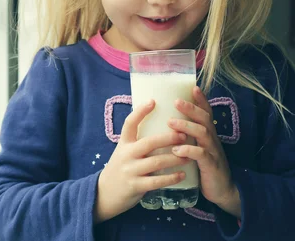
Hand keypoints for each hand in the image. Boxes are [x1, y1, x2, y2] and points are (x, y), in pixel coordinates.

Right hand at [94, 100, 189, 222]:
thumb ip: (137, 143)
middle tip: (184, 134)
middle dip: (168, 138)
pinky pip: (157, 181)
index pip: (129, 123)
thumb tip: (159, 126)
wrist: (105, 193)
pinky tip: (182, 175)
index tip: (153, 101)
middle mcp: (126, 154)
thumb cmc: (120, 168)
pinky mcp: (136, 186)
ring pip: (157, 162)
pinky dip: (171, 178)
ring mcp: (130, 170)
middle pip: (149, 142)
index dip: (140, 112)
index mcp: (123, 143)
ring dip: (175, 158)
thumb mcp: (124, 152)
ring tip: (189, 155)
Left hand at [168, 86, 240, 217]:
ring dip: (186, 126)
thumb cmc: (205, 166)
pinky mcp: (211, 166)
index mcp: (208, 134)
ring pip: (203, 133)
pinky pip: (201, 155)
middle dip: (191, 108)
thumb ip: (188, 136)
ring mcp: (213, 151)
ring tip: (170, 122)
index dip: (201, 100)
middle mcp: (212, 139)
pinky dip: (189, 150)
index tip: (193, 87)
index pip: (206, 112)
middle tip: (176, 101)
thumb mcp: (198, 147)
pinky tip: (177, 149)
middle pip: (204, 118)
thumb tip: (166, 122)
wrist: (223, 190)